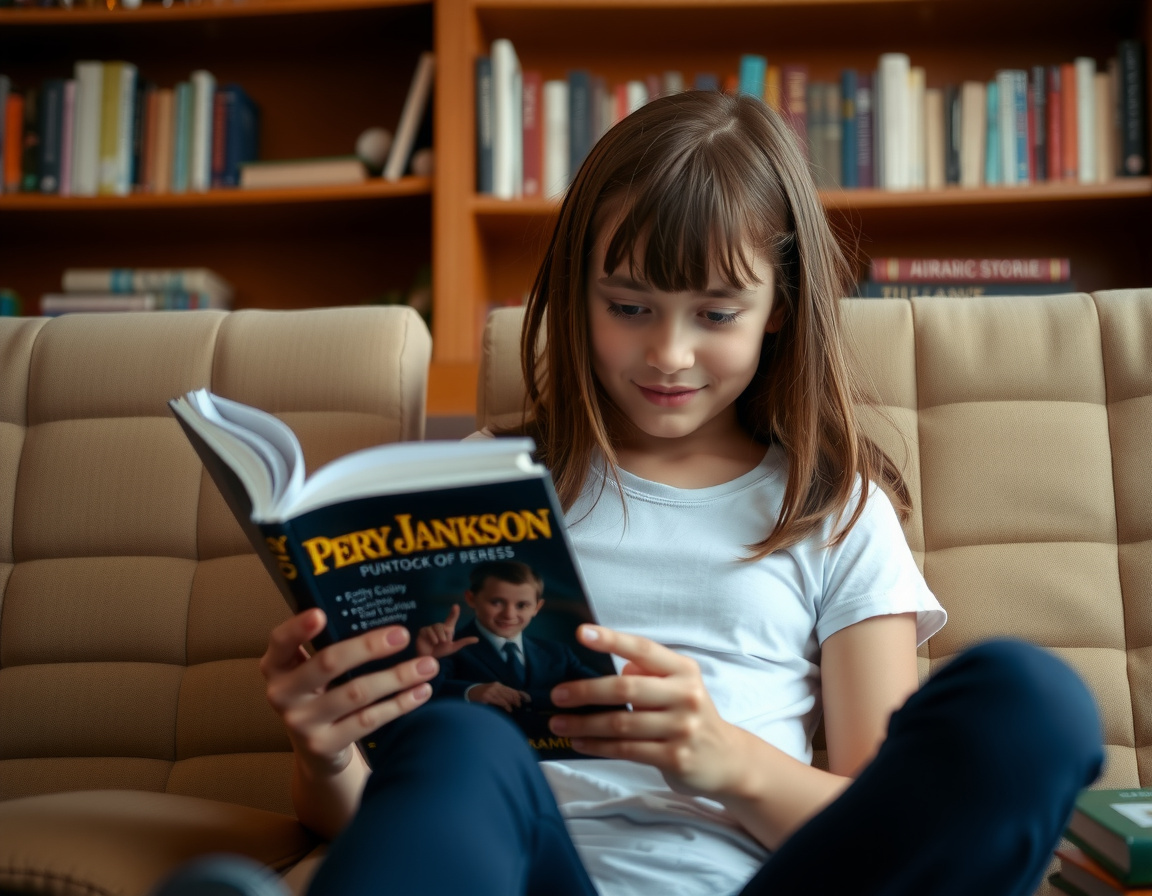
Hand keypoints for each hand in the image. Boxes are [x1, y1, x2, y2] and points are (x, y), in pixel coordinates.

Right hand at [260, 608, 438, 775]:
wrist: (316, 752)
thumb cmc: (321, 695)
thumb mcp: (313, 671)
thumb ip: (330, 646)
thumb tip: (382, 615)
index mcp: (277, 666)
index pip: (280, 641)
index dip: (297, 627)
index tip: (320, 613)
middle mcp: (282, 694)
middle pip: (327, 664)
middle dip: (368, 647)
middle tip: (403, 635)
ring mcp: (301, 723)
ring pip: (356, 693)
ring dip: (396, 677)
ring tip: (428, 666)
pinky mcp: (324, 745)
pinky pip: (368, 720)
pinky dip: (399, 704)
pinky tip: (421, 692)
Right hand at [415, 604, 479, 658]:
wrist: (430, 658)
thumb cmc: (441, 651)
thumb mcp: (454, 647)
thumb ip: (464, 642)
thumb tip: (477, 639)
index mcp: (447, 628)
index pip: (451, 618)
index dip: (454, 612)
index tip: (456, 606)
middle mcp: (439, 626)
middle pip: (444, 626)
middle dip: (445, 636)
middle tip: (443, 643)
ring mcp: (430, 627)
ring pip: (437, 627)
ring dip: (439, 637)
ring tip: (437, 643)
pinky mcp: (423, 630)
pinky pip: (428, 630)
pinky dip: (432, 637)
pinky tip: (432, 642)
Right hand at [468, 681, 530, 711]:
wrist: (469, 693)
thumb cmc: (482, 694)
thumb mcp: (492, 692)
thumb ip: (501, 694)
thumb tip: (513, 700)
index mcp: (497, 685)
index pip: (511, 689)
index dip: (518, 695)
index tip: (522, 701)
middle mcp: (495, 686)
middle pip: (510, 693)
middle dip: (516, 700)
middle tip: (519, 705)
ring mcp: (491, 691)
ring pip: (506, 697)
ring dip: (512, 703)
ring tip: (515, 708)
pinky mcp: (487, 697)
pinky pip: (500, 701)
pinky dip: (506, 705)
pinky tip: (509, 709)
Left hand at [548, 625, 745, 797]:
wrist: (728, 759)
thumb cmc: (690, 715)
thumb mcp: (677, 687)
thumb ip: (645, 675)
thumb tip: (603, 671)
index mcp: (683, 670)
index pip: (643, 649)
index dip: (611, 640)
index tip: (581, 633)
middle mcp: (685, 695)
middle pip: (626, 688)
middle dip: (586, 690)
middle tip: (557, 694)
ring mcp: (682, 728)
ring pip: (621, 723)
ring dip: (584, 724)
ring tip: (557, 723)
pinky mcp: (674, 757)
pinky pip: (626, 750)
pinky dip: (597, 746)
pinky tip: (578, 742)